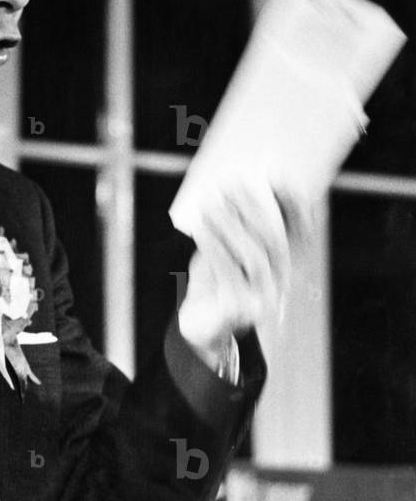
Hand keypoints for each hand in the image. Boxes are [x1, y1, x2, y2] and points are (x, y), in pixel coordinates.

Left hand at [177, 180, 306, 370]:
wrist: (202, 323)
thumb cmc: (219, 276)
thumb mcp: (232, 247)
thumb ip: (243, 220)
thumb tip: (246, 177)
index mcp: (286, 266)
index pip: (300, 232)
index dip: (294, 204)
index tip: (277, 176)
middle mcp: (281, 283)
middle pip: (275, 240)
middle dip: (253, 206)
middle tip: (231, 181)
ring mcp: (263, 300)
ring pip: (254, 258)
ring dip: (231, 224)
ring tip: (210, 201)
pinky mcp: (240, 313)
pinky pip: (228, 275)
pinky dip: (213, 247)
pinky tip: (199, 227)